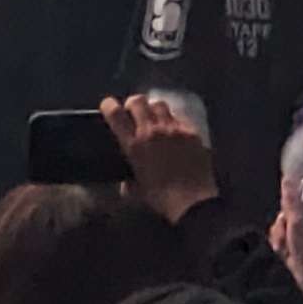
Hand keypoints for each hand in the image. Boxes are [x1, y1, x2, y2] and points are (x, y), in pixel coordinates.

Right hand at [103, 91, 220, 224]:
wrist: (194, 202)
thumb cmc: (162, 199)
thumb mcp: (137, 192)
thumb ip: (128, 183)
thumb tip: (125, 183)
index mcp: (134, 145)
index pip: (115, 113)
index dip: (109, 106)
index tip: (109, 107)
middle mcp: (152, 131)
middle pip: (138, 101)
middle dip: (133, 105)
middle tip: (134, 114)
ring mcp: (173, 129)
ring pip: (159, 105)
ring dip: (153, 110)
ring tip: (156, 121)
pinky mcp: (191, 132)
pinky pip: (179, 117)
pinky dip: (173, 122)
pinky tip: (176, 133)